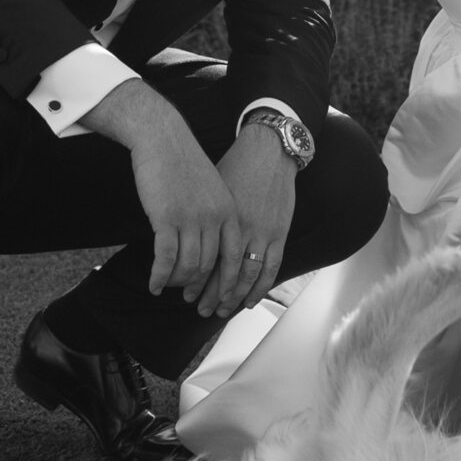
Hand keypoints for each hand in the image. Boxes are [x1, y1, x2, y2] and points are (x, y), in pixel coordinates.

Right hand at [82, 82, 240, 299]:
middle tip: (191, 300)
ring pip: (188, 267)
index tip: (221, 298)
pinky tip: (153, 285)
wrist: (162, 137)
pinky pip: (165, 259)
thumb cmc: (183, 163)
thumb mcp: (210, 189)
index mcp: (229, 211)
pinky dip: (159, 276)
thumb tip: (209, 246)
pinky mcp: (167, 219)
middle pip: (210, 267)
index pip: (234, 258)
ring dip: (177, 283)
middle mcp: (215, 218)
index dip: (227, 283)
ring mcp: (191, 219)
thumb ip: (215, 216)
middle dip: (201, 289)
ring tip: (168, 288)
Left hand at [194, 126, 297, 319]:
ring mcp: (262, 232)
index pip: (205, 258)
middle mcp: (238, 228)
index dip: (194, 280)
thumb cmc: (235, 166)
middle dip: (211, 294)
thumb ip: (201, 215)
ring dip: (234, 297)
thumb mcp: (210, 189)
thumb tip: (182, 234)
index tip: (183, 294)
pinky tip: (249, 301)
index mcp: (218, 218)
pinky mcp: (279, 232)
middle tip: (200, 309)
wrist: (267, 149)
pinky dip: (260, 287)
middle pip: (223, 271)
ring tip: (221, 311)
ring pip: (246, 274)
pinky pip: (271, 266)